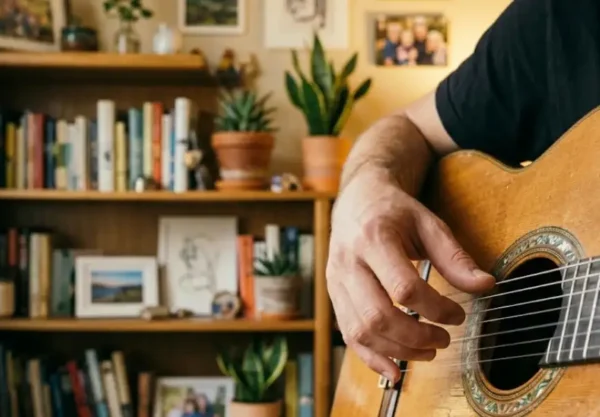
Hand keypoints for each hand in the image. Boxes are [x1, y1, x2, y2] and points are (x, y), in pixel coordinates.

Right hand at [327, 168, 494, 382]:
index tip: (458, 314)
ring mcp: (336, 281)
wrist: (356, 201)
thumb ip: (454, 256)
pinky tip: (394, 370)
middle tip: (444, 339)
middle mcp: (348, 262)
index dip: (435, 309)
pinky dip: (371, 357)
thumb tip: (485, 286)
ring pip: (361, 330)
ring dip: (397, 350)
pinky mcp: (334, 294)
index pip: (403, 286)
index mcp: (373, 238)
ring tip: (427, 351)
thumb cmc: (393, 211)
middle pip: (378, 315)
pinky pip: (348, 334)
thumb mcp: (428, 224)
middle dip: (416, 337)